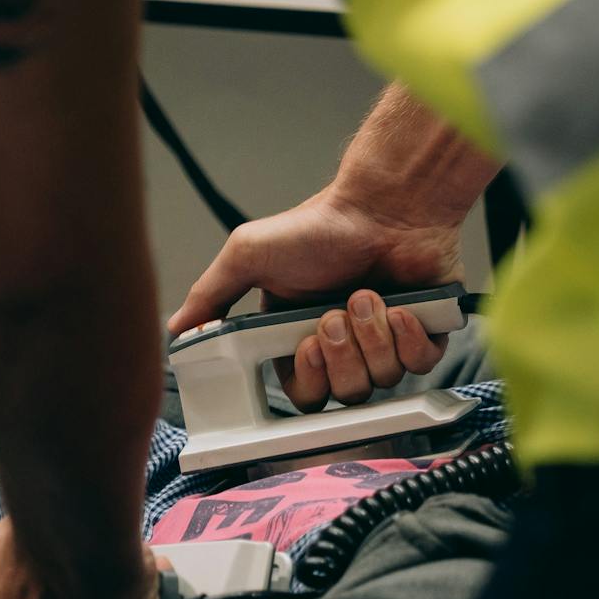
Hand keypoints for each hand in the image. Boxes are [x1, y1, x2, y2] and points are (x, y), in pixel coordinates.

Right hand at [169, 192, 462, 409]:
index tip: (305, 346)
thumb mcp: (250, 256)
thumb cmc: (320, 225)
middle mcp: (345, 348)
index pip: (302, 393)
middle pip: (343, 395)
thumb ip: (212, 295)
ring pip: (381, 380)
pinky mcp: (423, 335)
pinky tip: (400, 306)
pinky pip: (419, 364)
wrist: (384, 204)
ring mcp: (385, 343)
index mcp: (300, 339)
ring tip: (365, 296)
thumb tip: (176, 330)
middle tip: (332, 316)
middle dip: (339, 358)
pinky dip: (407, 337)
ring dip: (371, 337)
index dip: (307, 379)